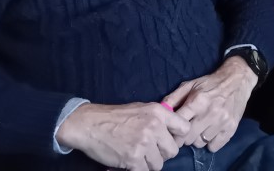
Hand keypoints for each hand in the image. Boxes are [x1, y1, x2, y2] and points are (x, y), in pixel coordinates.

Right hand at [56, 102, 189, 170]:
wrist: (89, 124)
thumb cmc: (115, 117)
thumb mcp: (141, 108)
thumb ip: (159, 118)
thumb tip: (173, 131)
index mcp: (158, 112)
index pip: (184, 128)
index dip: (178, 138)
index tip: (169, 141)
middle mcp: (154, 126)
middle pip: (172, 151)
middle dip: (162, 154)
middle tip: (149, 152)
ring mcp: (144, 143)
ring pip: (159, 165)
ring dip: (149, 164)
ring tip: (137, 156)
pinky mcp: (133, 158)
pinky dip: (137, 170)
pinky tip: (129, 162)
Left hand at [163, 57, 257, 151]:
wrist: (237, 80)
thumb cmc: (210, 83)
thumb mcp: (190, 85)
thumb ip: (173, 98)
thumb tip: (160, 111)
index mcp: (197, 101)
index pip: (179, 125)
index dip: (172, 130)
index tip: (171, 131)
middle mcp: (210, 113)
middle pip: (188, 138)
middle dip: (184, 136)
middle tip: (187, 129)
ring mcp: (222, 122)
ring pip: (200, 143)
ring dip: (197, 139)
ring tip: (200, 128)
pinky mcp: (231, 129)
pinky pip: (213, 147)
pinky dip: (210, 142)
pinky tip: (210, 132)